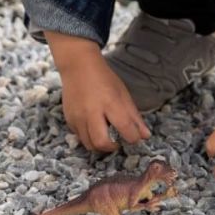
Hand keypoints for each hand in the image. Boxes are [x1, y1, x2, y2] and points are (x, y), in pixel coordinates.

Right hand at [46, 32, 150, 152]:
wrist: (78, 67)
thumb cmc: (104, 79)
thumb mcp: (123, 94)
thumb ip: (134, 116)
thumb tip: (145, 136)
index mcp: (110, 102)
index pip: (125, 128)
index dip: (133, 138)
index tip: (134, 137)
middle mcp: (92, 112)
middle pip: (101, 143)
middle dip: (113, 148)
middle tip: (118, 141)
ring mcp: (78, 117)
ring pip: (89, 145)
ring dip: (100, 145)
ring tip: (106, 135)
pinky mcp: (69, 119)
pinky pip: (80, 137)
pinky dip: (89, 137)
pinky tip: (94, 127)